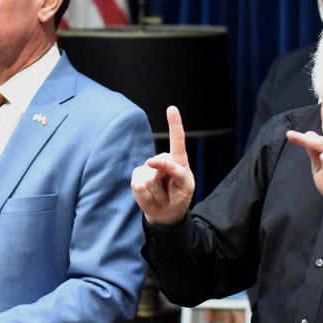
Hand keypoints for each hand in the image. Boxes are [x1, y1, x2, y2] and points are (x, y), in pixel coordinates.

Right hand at [130, 106, 194, 224]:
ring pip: (149, 180)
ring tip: (161, 196)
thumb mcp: (186, 187)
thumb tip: (152, 162)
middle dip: (164, 184)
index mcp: (178, 160)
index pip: (177, 140)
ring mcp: (147, 167)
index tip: (172, 109)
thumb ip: (177, 172)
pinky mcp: (136, 176)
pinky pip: (139, 186)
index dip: (175, 124)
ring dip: (157, 194)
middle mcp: (161, 160)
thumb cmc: (179, 197)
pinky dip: (147, 197)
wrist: (165, 213)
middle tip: (168, 193)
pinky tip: (151, 197)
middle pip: (160, 166)